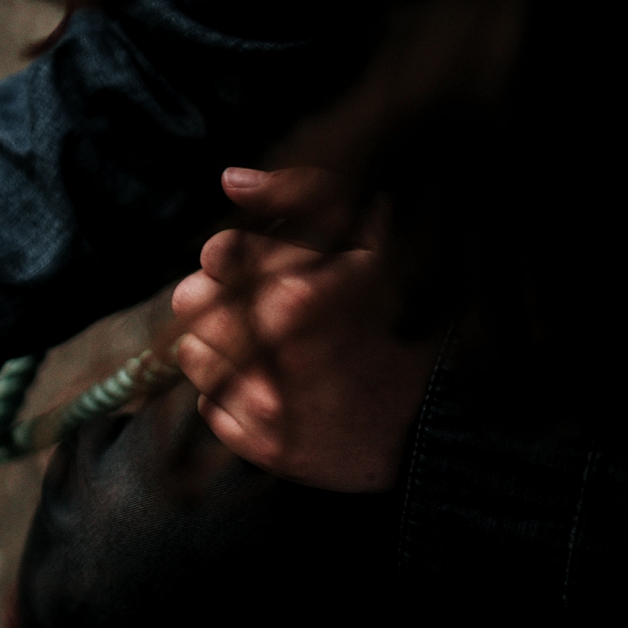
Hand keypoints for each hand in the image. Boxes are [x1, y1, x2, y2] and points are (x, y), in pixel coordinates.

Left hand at [170, 166, 441, 492]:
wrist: (438, 421)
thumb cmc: (401, 321)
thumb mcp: (371, 240)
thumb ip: (302, 194)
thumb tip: (231, 180)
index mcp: (295, 292)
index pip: (218, 253)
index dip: (236, 256)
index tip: (258, 268)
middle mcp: (273, 351)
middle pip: (190, 301)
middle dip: (220, 297)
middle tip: (262, 310)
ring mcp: (265, 402)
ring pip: (191, 352)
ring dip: (220, 345)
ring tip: (269, 351)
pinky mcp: (262, 447)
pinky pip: (207, 404)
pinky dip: (231, 393)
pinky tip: (276, 388)